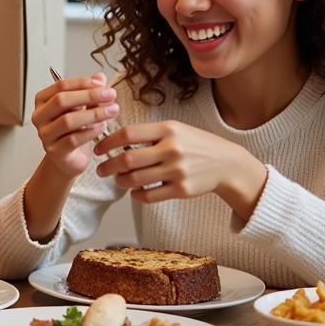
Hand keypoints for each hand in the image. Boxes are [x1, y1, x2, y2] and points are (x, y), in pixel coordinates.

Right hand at [32, 73, 118, 177]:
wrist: (70, 158)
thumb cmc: (75, 129)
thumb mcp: (84, 107)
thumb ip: (90, 92)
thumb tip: (100, 76)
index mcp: (43, 101)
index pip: (60, 86)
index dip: (82, 83)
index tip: (102, 84)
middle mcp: (40, 117)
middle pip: (61, 101)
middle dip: (89, 96)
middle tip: (111, 95)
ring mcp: (45, 135)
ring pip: (68, 121)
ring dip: (93, 114)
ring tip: (112, 111)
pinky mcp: (54, 151)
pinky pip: (73, 140)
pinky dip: (90, 132)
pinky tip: (103, 127)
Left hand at [93, 120, 267, 217]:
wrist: (226, 163)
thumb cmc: (194, 144)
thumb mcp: (175, 129)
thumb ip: (148, 133)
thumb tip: (114, 139)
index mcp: (167, 129)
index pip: (128, 134)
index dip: (107, 142)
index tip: (98, 149)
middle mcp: (172, 149)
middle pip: (127, 159)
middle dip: (108, 166)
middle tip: (101, 170)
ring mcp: (177, 170)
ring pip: (135, 180)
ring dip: (120, 181)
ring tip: (118, 180)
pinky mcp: (182, 190)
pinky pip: (149, 196)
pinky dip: (136, 195)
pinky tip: (134, 192)